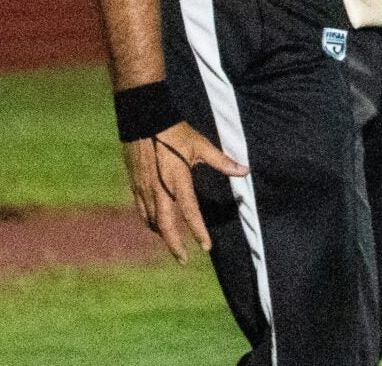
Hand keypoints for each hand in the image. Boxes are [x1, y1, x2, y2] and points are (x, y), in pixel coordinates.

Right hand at [123, 120, 246, 263]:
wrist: (143, 122)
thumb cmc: (175, 132)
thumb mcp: (202, 145)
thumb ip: (223, 161)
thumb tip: (245, 171)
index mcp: (178, 180)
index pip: (190, 212)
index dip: (198, 231)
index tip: (206, 246)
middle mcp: (160, 189)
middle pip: (165, 225)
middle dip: (174, 245)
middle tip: (183, 259)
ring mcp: (145, 189)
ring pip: (152, 221)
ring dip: (163, 235)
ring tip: (173, 244)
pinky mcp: (136, 185)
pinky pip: (142, 211)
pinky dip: (150, 222)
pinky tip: (156, 225)